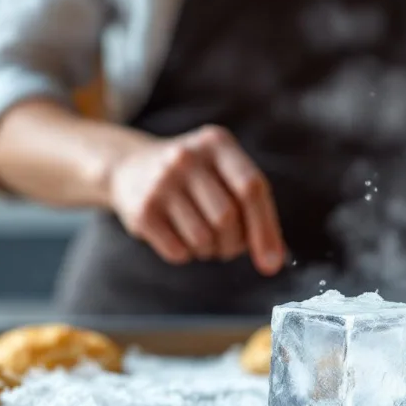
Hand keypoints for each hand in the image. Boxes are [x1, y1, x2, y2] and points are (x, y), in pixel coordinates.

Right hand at [107, 125, 284, 274]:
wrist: (131, 167)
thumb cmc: (196, 177)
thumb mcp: (225, 172)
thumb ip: (255, 207)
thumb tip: (273, 261)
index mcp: (216, 142)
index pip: (250, 188)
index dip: (265, 229)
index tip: (272, 263)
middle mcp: (186, 157)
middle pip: (226, 218)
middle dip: (233, 244)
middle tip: (228, 245)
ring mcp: (161, 182)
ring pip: (203, 239)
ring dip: (210, 251)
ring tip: (203, 237)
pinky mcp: (142, 210)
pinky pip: (178, 251)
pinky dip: (187, 254)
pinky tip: (179, 235)